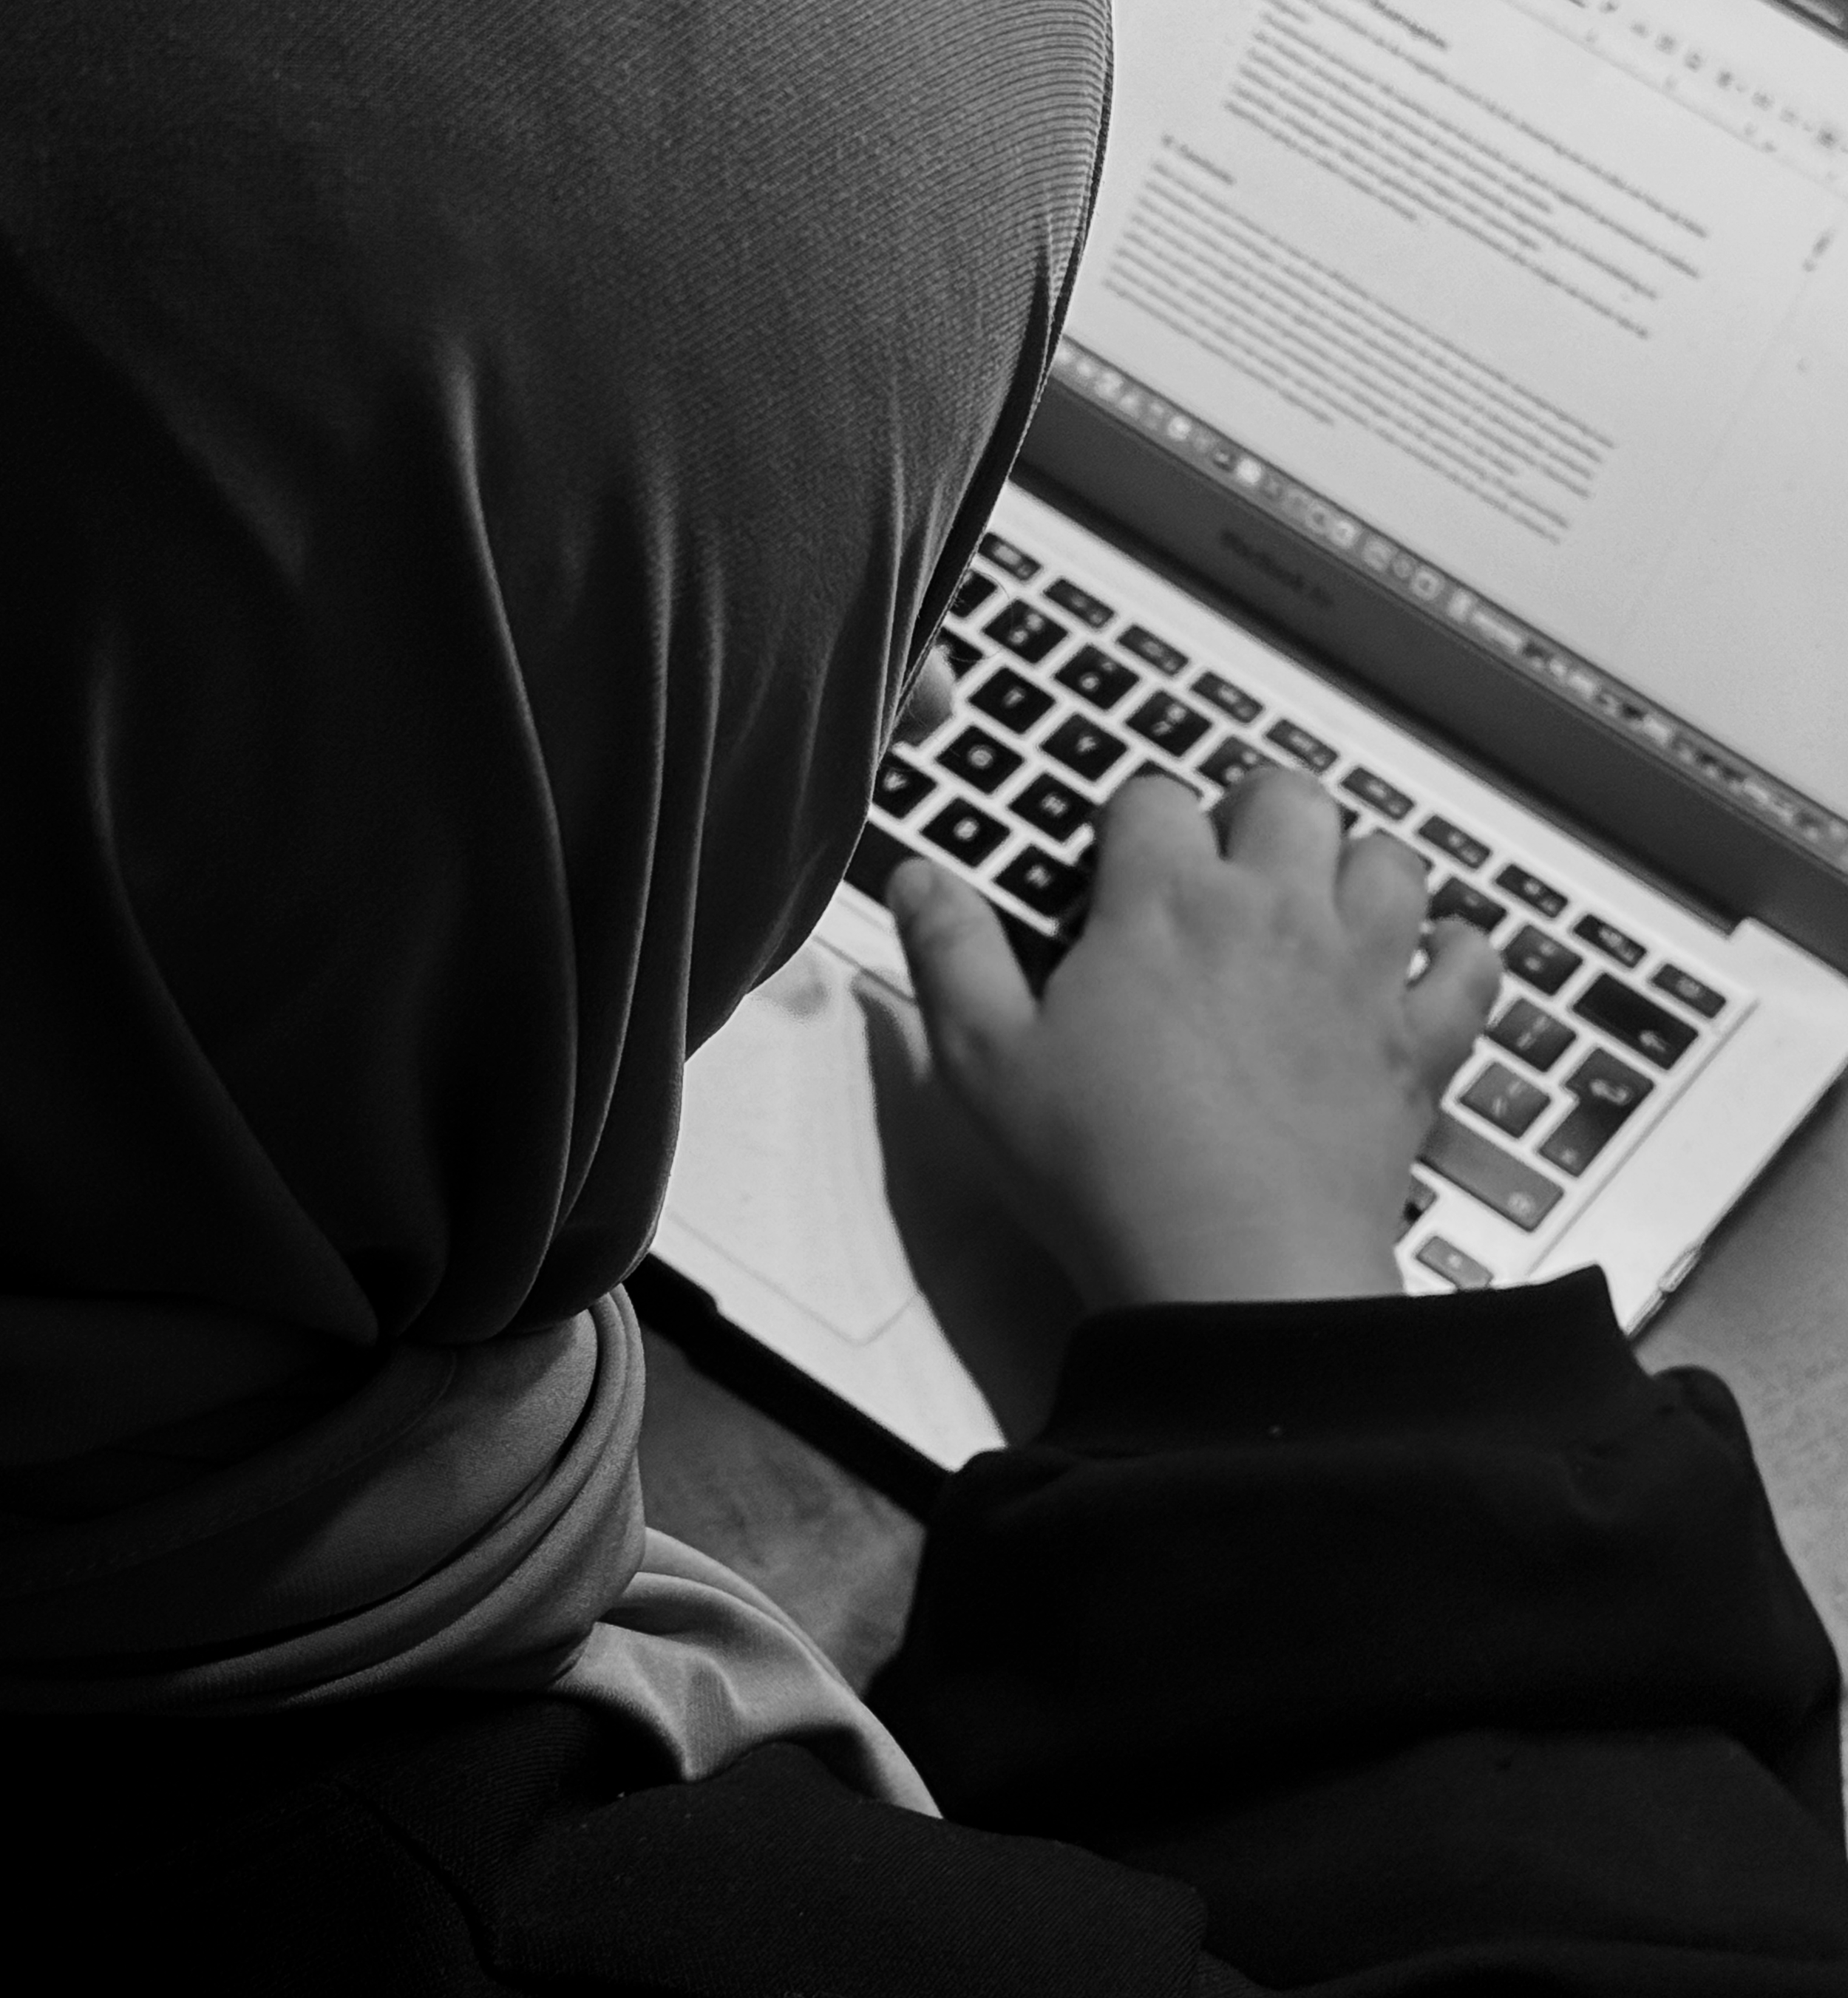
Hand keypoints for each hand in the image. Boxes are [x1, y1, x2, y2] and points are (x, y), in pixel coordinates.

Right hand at [885, 769, 1501, 1308]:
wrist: (1232, 1272)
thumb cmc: (1101, 1169)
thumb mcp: (984, 1062)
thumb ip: (949, 952)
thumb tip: (918, 872)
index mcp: (1162, 903)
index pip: (1153, 797)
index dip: (1131, 818)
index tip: (1117, 863)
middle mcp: (1272, 911)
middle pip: (1288, 796)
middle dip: (1253, 811)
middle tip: (1223, 864)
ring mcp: (1360, 973)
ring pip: (1389, 859)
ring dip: (1355, 866)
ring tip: (1318, 904)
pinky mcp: (1419, 1044)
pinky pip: (1472, 963)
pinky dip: (1457, 952)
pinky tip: (1424, 966)